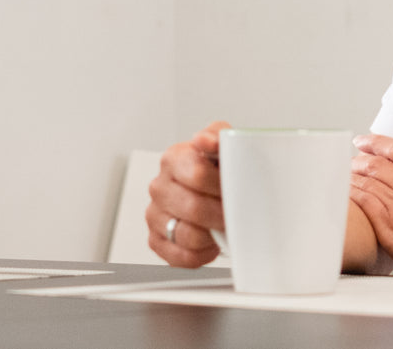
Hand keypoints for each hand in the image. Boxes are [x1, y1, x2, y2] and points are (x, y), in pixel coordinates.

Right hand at [145, 121, 227, 266]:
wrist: (211, 192)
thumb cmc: (217, 169)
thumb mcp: (222, 144)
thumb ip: (217, 136)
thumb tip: (206, 140)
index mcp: (173, 158)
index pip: (197, 174)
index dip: (222, 186)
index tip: (237, 189)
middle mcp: (159, 186)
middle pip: (194, 208)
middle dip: (221, 214)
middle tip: (236, 213)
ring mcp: (155, 214)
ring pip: (187, 235)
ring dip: (212, 235)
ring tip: (223, 227)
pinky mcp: (156, 240)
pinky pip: (181, 257)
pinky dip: (202, 254)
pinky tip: (210, 242)